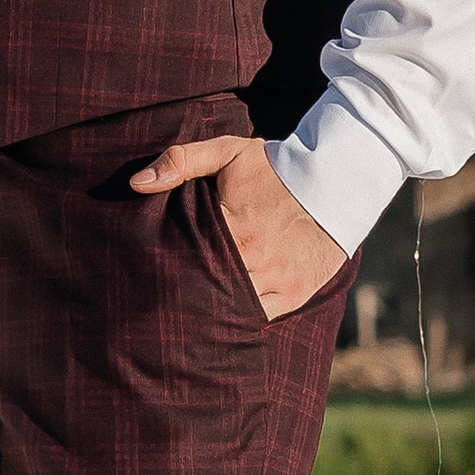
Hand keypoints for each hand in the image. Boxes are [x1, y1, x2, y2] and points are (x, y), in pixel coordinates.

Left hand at [129, 131, 348, 319]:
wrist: (338, 181)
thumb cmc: (274, 167)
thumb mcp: (227, 152)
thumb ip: (181, 161)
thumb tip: (136, 183)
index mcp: (231, 226)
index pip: (186, 257)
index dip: (167, 266)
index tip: (149, 272)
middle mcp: (253, 259)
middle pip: (207, 288)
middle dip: (184, 293)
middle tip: (158, 301)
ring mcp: (276, 280)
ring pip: (233, 308)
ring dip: (212, 310)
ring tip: (185, 317)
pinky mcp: (295, 294)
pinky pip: (260, 318)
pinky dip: (241, 320)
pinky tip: (221, 322)